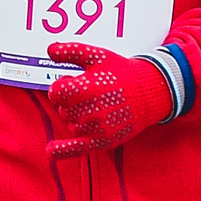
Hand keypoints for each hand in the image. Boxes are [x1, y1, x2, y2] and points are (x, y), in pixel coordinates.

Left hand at [45, 41, 173, 159]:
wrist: (150, 92)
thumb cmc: (122, 72)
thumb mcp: (97, 56)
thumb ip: (71, 51)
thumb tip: (50, 50)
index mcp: (86, 88)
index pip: (55, 93)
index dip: (61, 87)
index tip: (72, 84)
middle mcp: (90, 110)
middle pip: (62, 109)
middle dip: (70, 102)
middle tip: (90, 94)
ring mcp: (96, 128)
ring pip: (71, 125)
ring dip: (77, 118)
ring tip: (97, 107)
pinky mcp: (102, 141)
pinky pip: (76, 149)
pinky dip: (62, 151)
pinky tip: (50, 151)